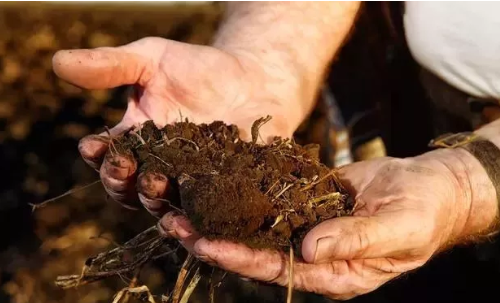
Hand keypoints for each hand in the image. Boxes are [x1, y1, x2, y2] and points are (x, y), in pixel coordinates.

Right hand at [53, 37, 301, 212]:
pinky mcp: (223, 192)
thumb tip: (57, 61)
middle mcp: (159, 169)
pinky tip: (206, 215)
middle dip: (125, 183)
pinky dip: (204, 217)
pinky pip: (210, 211)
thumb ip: (111, 65)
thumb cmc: (200, 68)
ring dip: (159, 204)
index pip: (108, 156)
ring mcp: (191, 184)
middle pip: (131, 189)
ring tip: (163, 195)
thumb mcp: (153, 59)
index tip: (95, 146)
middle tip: (133, 171)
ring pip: (166, 206)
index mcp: (137, 142)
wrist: (254, 78)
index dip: (100, 155)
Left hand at [159, 149, 496, 299]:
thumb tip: (310, 250)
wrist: (430, 188)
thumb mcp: (397, 229)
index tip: (204, 244)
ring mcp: (306, 227)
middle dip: (213, 238)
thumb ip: (356, 240)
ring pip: (255, 224)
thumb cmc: (424, 215)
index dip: (238, 258)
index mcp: (332, 273)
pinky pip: (270, 198)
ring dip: (219, 213)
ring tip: (180, 201)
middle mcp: (312, 254)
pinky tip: (216, 177)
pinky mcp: (306, 202)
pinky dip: (243, 190)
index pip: (276, 269)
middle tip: (172, 223)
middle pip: (254, 250)